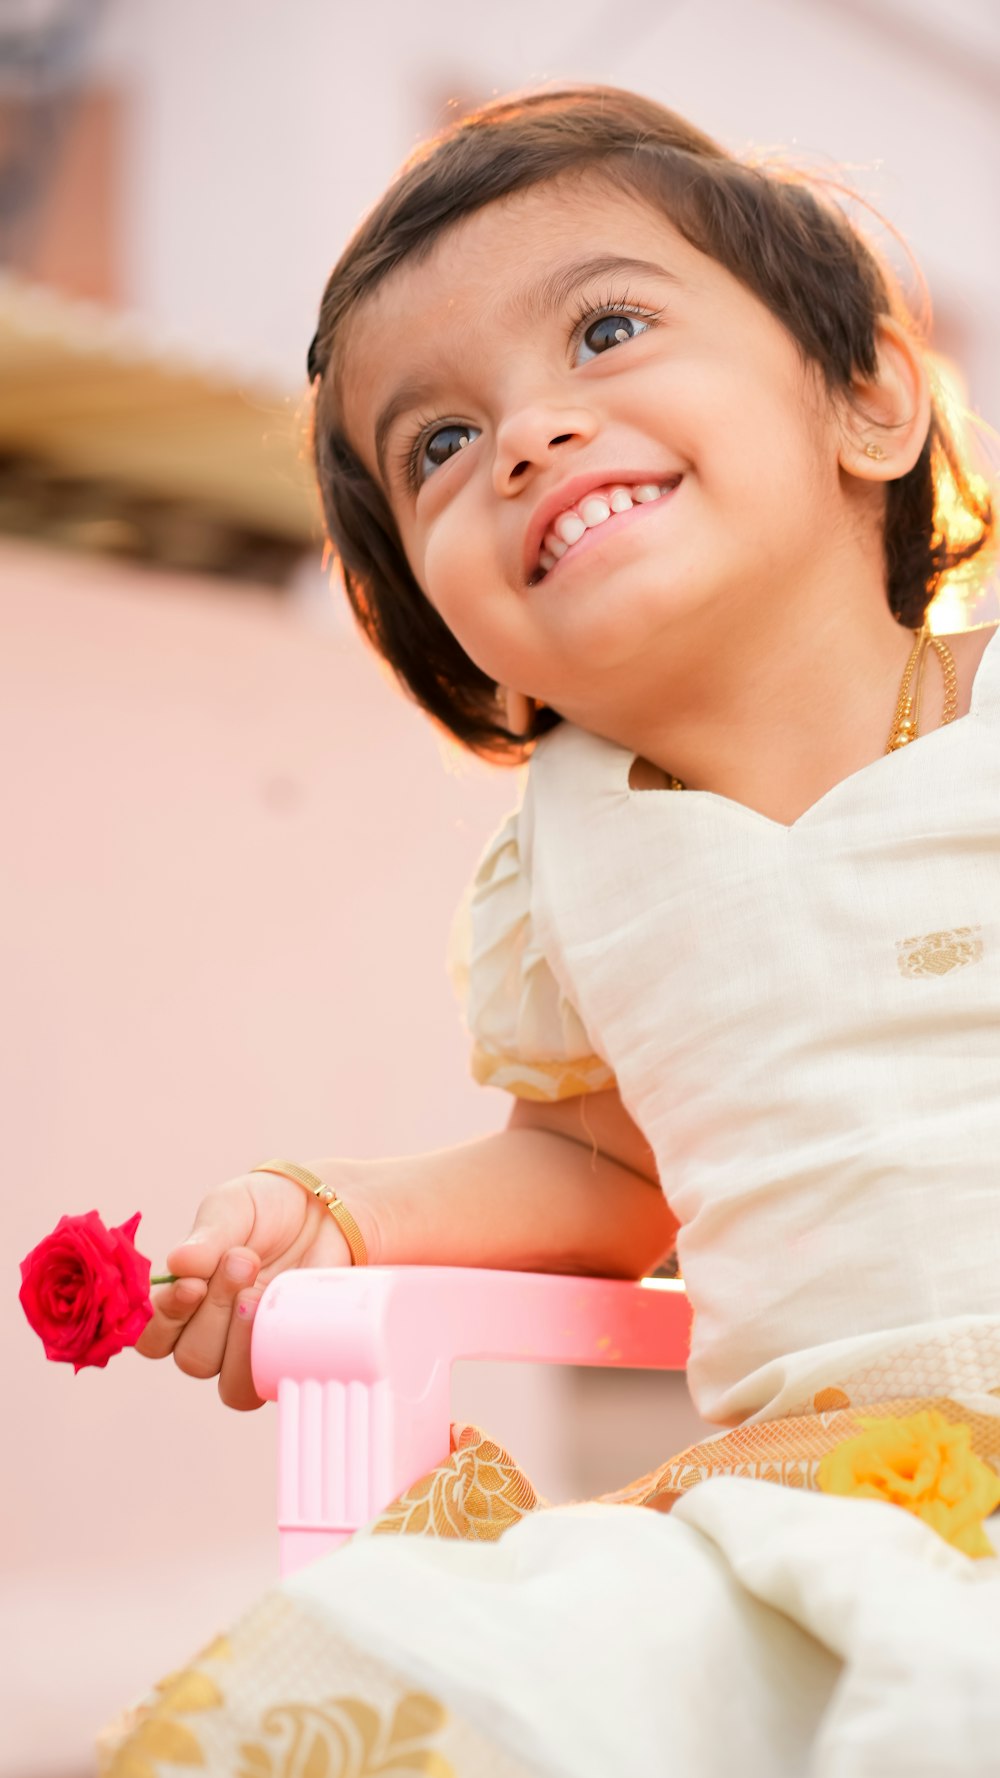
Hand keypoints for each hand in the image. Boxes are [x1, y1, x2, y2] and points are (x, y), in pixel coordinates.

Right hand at [135, 1162, 374, 1410]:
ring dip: (243, 1340)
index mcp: (184, 1303)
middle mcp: (212, 1335)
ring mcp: (252, 1350)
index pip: (153, 1339)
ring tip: (260, 1291)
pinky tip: (285, 1309)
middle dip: (216, 1311)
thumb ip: (206, 1237)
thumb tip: (179, 1263)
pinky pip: (275, 1381)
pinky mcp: (289, 1356)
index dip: (167, 1320)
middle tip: (244, 1259)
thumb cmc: (266, 1209)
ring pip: (230, 1386)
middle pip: (193, 1359)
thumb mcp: (231, 1207)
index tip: (193, 1283)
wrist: (323, 1209)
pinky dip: (278, 1352)